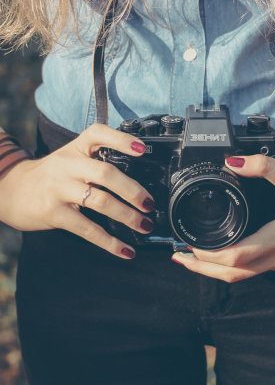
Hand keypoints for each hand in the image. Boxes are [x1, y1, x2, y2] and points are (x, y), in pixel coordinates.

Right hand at [0, 123, 154, 258]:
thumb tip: (139, 179)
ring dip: (127, 216)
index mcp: (76, 148)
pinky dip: (110, 242)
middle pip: (106, 173)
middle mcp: (68, 165)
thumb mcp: (71, 157)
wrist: (12, 189)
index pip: (99, 134)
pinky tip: (125, 250)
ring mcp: (60, 189)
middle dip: (133, 190)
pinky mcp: (55, 213)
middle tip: (150, 204)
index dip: (122, 140)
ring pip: (100, 201)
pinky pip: (88, 229)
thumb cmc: (52, 174)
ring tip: (144, 225)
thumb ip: (98, 160)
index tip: (142, 150)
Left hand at [171, 154, 274, 280]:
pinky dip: (239, 265)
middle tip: (179, 257)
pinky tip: (227, 254)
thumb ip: (260, 166)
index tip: (188, 245)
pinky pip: (260, 269)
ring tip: (196, 258)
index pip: (236, 256)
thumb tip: (232, 162)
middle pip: (236, 273)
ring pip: (248, 275)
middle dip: (204, 269)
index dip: (209, 255)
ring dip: (220, 269)